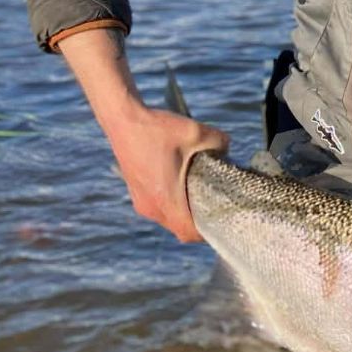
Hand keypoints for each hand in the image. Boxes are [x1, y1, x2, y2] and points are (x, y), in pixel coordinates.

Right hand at [57, 25, 228, 243]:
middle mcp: (150, 206)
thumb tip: (229, 150)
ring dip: (184, 211)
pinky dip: (172, 202)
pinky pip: (158, 207)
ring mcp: (140, 201)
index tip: (223, 220)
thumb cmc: (157, 128)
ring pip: (168, 218)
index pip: (188, 232)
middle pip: (180, 228)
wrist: (122, 118)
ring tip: (201, 193)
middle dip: (199, 221)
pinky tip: (182, 183)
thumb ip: (220, 143)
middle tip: (218, 205)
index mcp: (165, 198)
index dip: (208, 232)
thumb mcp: (196, 132)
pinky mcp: (136, 192)